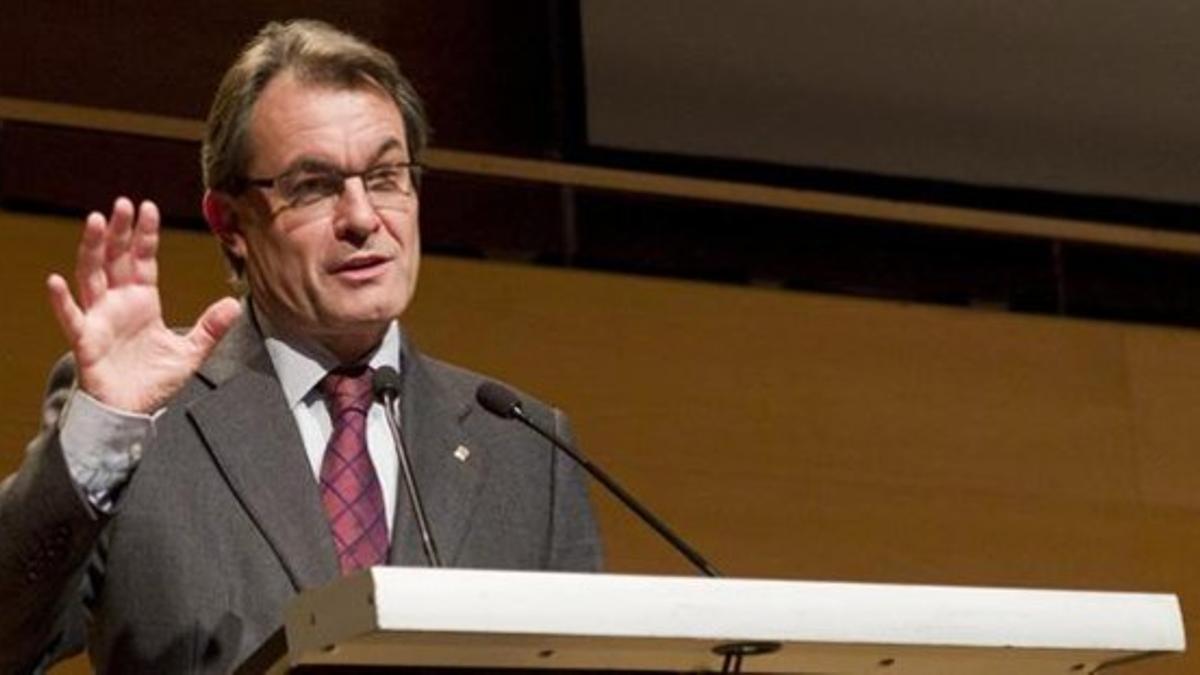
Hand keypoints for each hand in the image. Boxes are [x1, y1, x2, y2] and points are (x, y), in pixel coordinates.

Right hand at [46, 197, 241, 412]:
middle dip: (119, 231)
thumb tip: (233, 304)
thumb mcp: (191, 353)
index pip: (142, 260)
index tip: (148, 208)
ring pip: (92, 276)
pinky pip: (71, 318)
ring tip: (95, 221)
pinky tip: (56, 281)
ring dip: (92, 249)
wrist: (133, 411)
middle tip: (122, 204)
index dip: (145, 235)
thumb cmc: (154, 381)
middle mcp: (118, 303)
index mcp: (143, 301)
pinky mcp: (86, 340)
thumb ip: (210, 328)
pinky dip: (62, 300)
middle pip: (116, 259)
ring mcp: (100, 318)